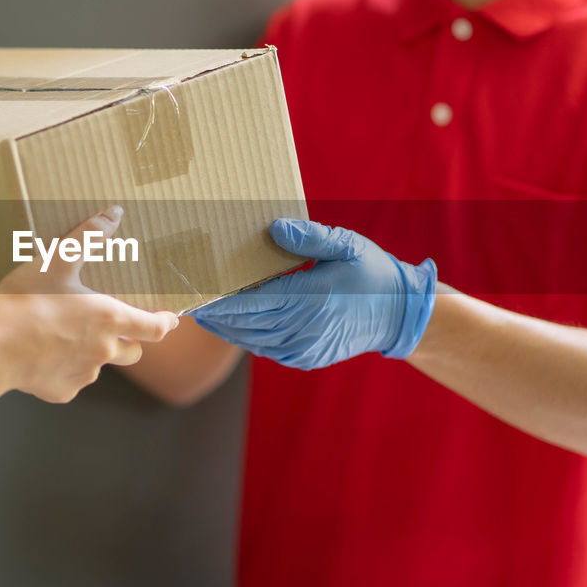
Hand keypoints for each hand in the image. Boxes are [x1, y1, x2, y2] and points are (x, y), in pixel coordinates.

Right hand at [0, 207, 179, 402]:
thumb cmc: (24, 302)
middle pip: (133, 351)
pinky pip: (72, 380)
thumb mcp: (56, 260)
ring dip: (93, 353)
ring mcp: (83, 374)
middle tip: (109, 325)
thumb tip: (114, 214)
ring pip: (100, 366)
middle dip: (129, 340)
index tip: (170, 320)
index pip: (154, 328)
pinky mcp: (63, 391)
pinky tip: (43, 353)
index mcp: (108, 318)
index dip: (165, 323)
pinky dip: (64, 369)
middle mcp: (103, 350)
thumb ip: (87, 236)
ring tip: (65, 335)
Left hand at [192, 218, 436, 369]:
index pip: (252, 300)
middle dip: (213, 312)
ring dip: (225, 326)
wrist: (400, 315)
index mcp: (310, 299)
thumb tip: (274, 228)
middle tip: (185, 299)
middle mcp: (302, 329)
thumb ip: (309, 237)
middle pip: (244, 323)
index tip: (194, 291)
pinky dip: (245, 336)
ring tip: (201, 311)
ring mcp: (302, 348)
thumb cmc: (373, 273)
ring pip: (250, 339)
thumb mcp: (346, 246)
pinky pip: (265, 348)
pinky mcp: (305, 358)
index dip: (219, 298)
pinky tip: (232, 324)